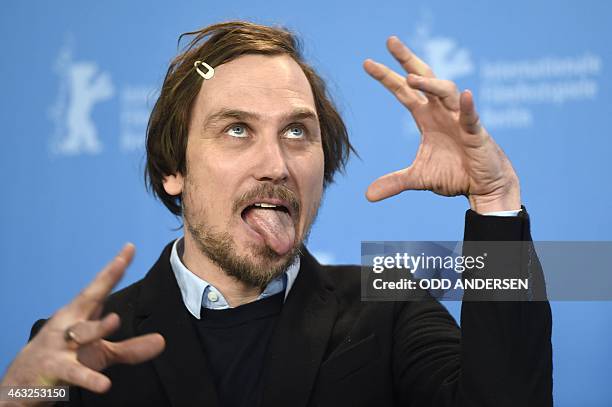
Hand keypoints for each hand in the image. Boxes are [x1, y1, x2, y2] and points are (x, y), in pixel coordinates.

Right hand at [0, 244, 164, 400]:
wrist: (23, 382)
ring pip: (81, 332)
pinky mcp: (55, 369)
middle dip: (104, 281)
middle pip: (88, 298)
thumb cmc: (66, 359)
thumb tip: (162, 341)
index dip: (114, 268)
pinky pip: (74, 372)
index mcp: (80, 314)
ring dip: (96, 326)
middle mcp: (69, 324)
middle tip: (120, 264)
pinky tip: (104, 384)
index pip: (100, 287)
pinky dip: (89, 377)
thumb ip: (131, 348)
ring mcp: (60, 345)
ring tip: (113, 320)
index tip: (130, 248)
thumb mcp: (100, 354)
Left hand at [363, 36, 520, 212]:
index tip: (367, 62)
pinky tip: (464, 96)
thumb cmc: (454, 175)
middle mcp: (441, 112)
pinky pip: (471, 116)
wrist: (483, 187)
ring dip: (430, 83)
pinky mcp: (476, 133)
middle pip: (423, 78)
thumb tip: (367, 195)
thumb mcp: (418, 178)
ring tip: (410, 78)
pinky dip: (467, 107)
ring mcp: (459, 119)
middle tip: (390, 41)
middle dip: (407, 60)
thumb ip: (394, 182)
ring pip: (446, 92)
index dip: (386, 77)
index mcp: (426, 118)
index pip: (403, 92)